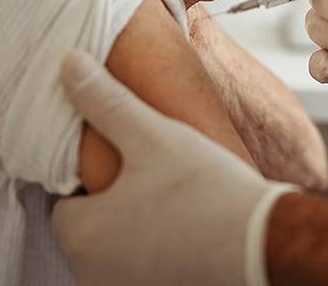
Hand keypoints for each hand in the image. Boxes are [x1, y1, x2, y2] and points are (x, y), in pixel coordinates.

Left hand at [53, 51, 294, 285]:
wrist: (263, 242)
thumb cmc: (205, 190)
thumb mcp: (152, 134)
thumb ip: (105, 101)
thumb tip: (67, 64)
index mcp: (80, 234)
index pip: (63, 203)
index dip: (92, 179)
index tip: (126, 164)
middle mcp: (93, 274)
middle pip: (91, 230)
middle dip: (115, 206)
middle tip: (155, 180)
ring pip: (119, 252)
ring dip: (138, 232)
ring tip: (177, 203)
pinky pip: (148, 271)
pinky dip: (162, 254)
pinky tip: (191, 230)